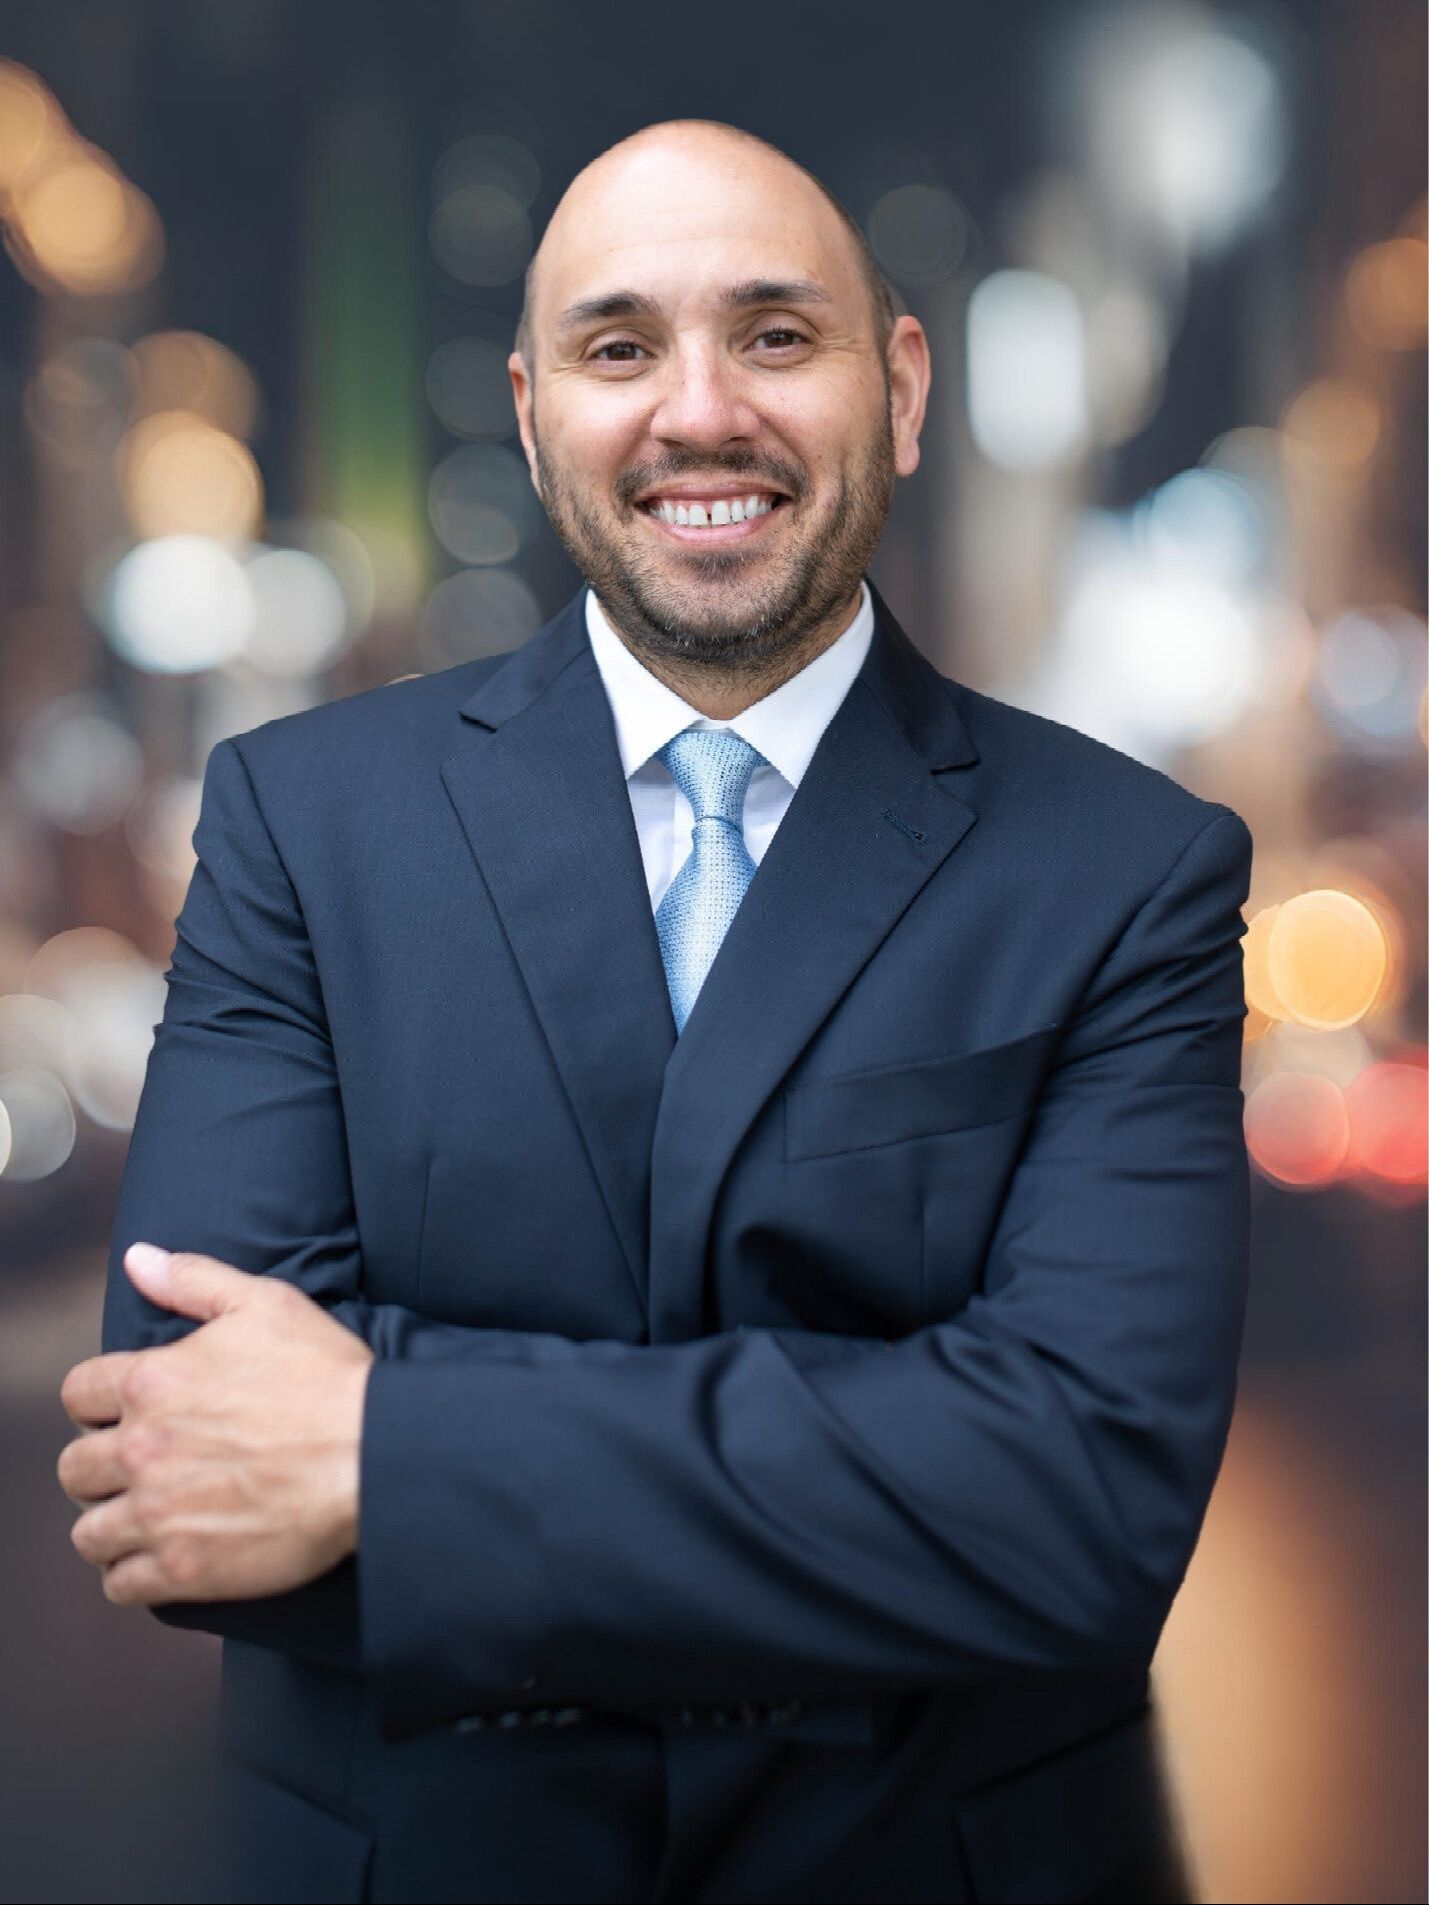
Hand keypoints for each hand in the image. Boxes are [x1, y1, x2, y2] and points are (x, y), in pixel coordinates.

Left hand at [57, 1245, 373, 1605]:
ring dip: (111, 1524)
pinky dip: (132, 1574)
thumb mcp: (266, 1303)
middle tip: (140, 1468)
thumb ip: (193, 1280)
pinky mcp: (183, 1568)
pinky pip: (120, 1584)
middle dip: (100, 1468)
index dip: (99, 1404)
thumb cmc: (325, 1373)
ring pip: (89, 1533)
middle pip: (74, 1469)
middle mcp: (141, 1449)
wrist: (373, 1452)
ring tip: (145, 1518)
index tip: (127, 1413)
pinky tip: (160, 1558)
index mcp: (152, 1382)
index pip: (78, 1396)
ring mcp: (158, 1514)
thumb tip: (138, 1260)